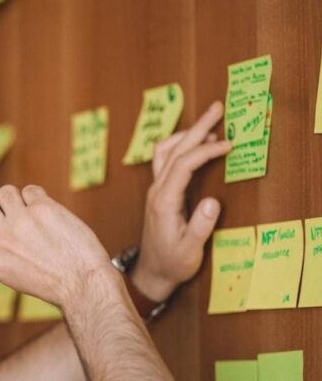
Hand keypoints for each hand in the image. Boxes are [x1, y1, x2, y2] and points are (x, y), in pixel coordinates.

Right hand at [0, 185, 113, 308]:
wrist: (81, 283)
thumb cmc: (44, 278)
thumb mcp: (6, 271)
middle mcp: (0, 238)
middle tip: (7, 210)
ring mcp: (21, 221)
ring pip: (7, 191)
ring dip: (19, 200)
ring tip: (34, 220)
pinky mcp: (43, 209)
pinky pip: (31, 190)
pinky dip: (39, 200)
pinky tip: (49, 218)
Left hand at [132, 101, 231, 301]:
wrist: (152, 273)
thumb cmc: (172, 263)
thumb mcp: (190, 250)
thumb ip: (200, 227)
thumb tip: (212, 202)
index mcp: (164, 202)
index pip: (183, 165)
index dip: (205, 151)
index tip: (228, 144)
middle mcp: (156, 191)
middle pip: (173, 150)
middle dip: (196, 127)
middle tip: (217, 107)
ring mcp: (155, 190)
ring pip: (165, 152)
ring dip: (186, 133)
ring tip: (209, 122)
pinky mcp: (158, 193)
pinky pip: (165, 160)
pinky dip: (180, 145)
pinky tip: (194, 143)